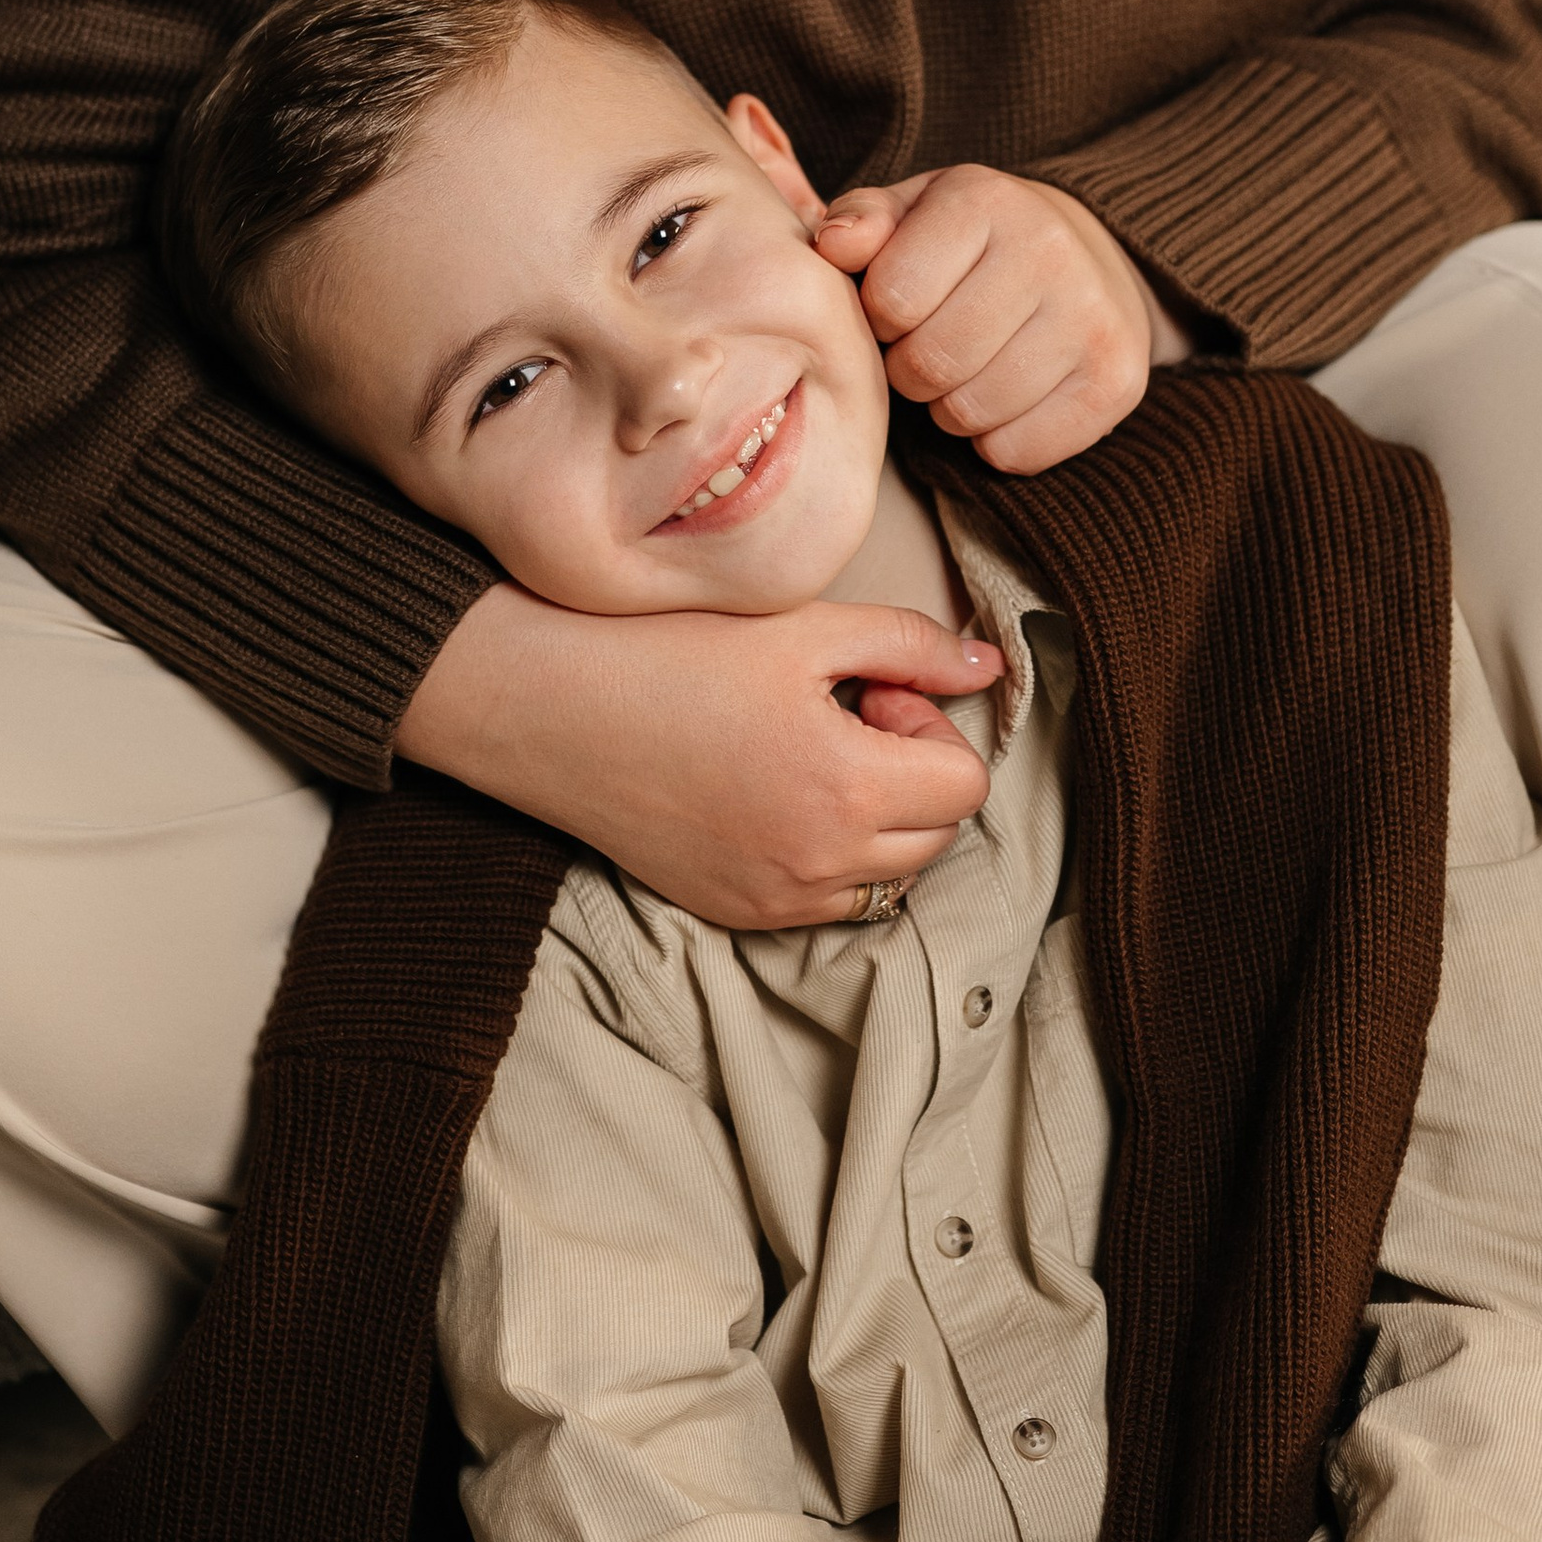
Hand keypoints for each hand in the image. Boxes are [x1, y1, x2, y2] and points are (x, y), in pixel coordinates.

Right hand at [394, 582, 1003, 928]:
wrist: (552, 710)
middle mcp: (819, 861)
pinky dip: (827, 855)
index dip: (929, 725)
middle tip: (840, 713)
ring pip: (887, 876)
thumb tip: (989, 667)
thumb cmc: (672, 654)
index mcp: (846, 787)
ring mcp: (776, 899)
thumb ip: (910, 644)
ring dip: (875, 819)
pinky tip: (770, 791)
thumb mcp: (803, 629)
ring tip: (806, 754)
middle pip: (937, 836)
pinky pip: (827, 902)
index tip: (872, 689)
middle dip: (910, 772)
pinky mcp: (736, 912)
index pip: (966, 784)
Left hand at [815, 169, 1192, 473]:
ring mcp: (1093, 318)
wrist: (1095, 257)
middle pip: (930, 363)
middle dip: (910, 371)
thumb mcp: (914, 212)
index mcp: (986, 201)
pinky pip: (1016, 452)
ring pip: (970, 414)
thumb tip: (834, 246)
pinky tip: (1008, 400)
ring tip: (968, 372)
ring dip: (950, 409)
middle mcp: (1050, 250)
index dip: (880, 318)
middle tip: (929, 350)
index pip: (892, 298)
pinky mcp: (1119, 382)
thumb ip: (862, 223)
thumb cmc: (977, 243)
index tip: (901, 309)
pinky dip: (996, 441)